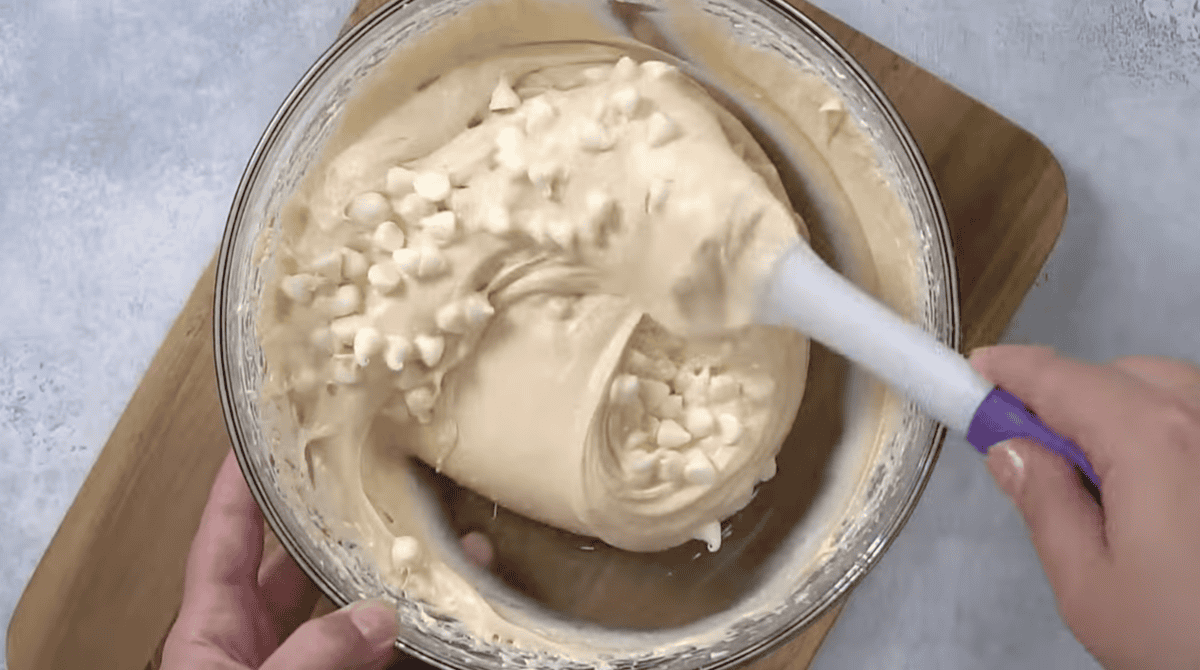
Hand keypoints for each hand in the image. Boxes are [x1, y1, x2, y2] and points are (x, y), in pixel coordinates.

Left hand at [161, 450, 399, 669]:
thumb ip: (311, 653)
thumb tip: (377, 617)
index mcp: (210, 627)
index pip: (223, 536)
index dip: (239, 485)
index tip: (258, 438)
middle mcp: (245, 640)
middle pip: (287, 565)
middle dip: (323, 526)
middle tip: (357, 484)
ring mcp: (282, 664)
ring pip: (328, 609)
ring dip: (365, 587)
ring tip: (403, 556)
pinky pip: (355, 653)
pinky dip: (384, 639)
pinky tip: (412, 628)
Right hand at [971, 346, 1199, 669]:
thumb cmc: (1189, 641)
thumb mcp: (1088, 584)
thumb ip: (1043, 502)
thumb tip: (1010, 450)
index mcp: (1152, 441)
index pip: (1060, 379)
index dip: (1009, 372)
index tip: (974, 376)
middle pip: (1117, 376)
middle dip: (1068, 401)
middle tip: (1034, 453)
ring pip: (1168, 393)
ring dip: (1123, 416)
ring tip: (1105, 485)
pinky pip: (1199, 422)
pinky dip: (1169, 433)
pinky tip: (1160, 495)